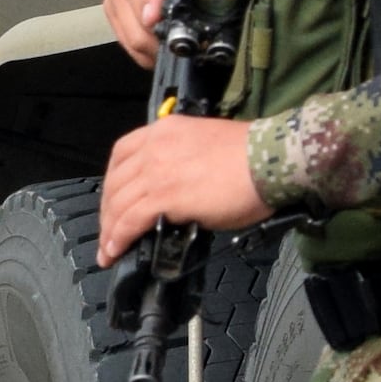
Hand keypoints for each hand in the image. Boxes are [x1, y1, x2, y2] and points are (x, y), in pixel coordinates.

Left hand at [97, 115, 270, 266]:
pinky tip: (116, 250)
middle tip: (109, 231)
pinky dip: (118, 237)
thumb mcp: (205, 146)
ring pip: (118, 203)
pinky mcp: (165, 195)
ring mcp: (157, 170)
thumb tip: (173, 192)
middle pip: (115, 182)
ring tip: (109, 250)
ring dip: (110, 230)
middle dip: (108, 211)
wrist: (273, 159)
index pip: (121, 154)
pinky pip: (130, 219)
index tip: (113, 201)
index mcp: (164, 130)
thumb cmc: (252, 155)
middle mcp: (155, 146)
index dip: (112, 182)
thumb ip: (180, 163)